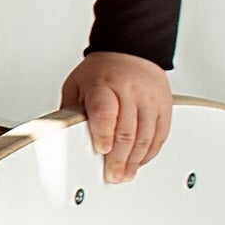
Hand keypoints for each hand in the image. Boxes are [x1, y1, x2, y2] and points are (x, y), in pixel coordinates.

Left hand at [60, 51, 171, 182]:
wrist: (130, 49)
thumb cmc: (101, 70)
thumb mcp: (77, 84)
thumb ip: (71, 110)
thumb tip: (59, 137)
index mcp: (103, 85)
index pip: (105, 111)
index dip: (103, 133)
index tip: (101, 151)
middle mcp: (129, 91)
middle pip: (127, 130)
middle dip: (118, 159)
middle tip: (112, 176)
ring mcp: (150, 98)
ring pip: (146, 136)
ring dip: (135, 161)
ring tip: (125, 174)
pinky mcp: (164, 105)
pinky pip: (160, 134)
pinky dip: (150, 152)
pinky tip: (140, 161)